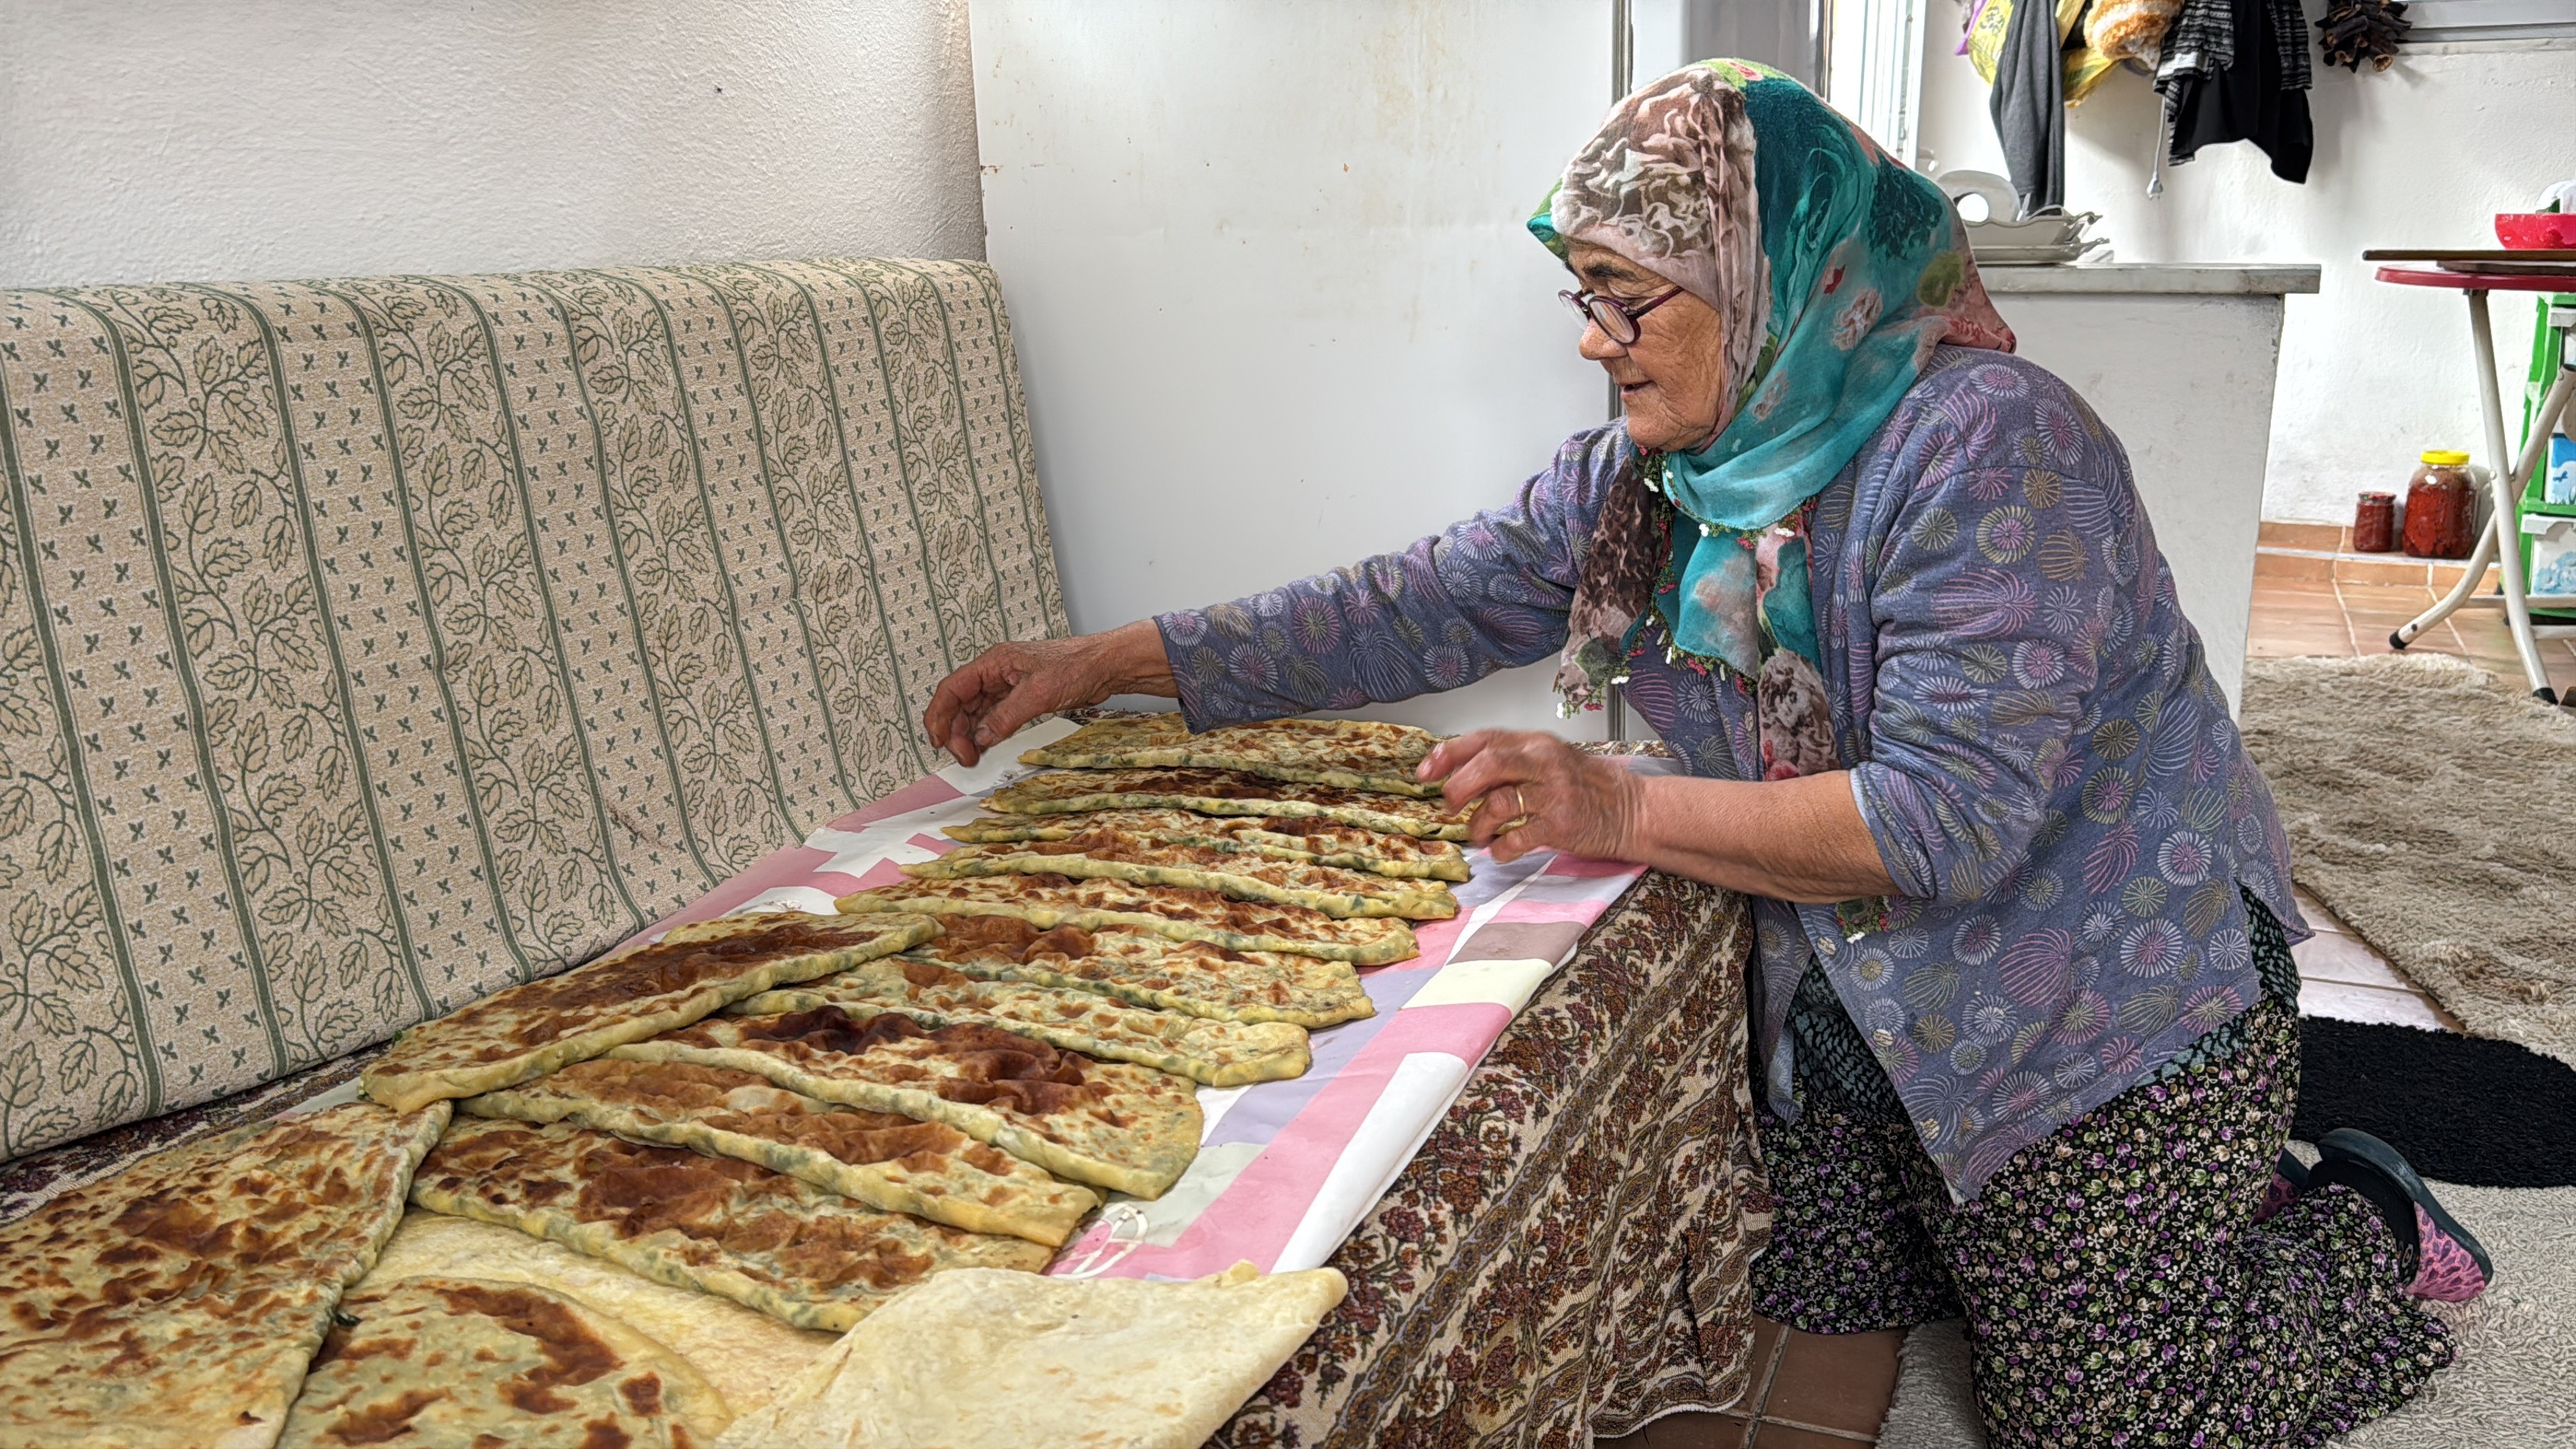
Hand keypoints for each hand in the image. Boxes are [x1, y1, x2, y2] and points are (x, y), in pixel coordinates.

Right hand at [922, 620, 1177, 765]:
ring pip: (975, 711)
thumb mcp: (1038, 694)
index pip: (952, 688)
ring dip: (970, 734)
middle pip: (960, 702)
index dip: (939, 715)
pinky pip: (994, 716)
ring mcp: (1007, 685)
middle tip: (964, 758)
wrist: (1106, 665)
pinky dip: (987, 732)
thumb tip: (980, 738)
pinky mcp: (1020, 697)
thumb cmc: (1077, 667)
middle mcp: (996, 672)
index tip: (938, 741)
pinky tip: (986, 747)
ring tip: (973, 758)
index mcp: (994, 662)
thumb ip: (1005, 717)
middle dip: (956, 731)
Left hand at [1419, 729, 1647, 864]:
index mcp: (1535, 742)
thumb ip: (1508, 764)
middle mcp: (1543, 761)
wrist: (1630, 810)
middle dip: (1458, 787)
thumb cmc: (1584, 787)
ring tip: (1479, 835)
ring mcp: (1554, 792)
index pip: (1483, 739)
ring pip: (1498, 804)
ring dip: (1478, 825)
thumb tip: (1458, 775)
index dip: (1447, 754)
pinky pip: (1516, 838)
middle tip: (1450, 806)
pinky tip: (1501, 851)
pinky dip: (1501, 849)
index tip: (1425, 773)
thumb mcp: (1547, 761)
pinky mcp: (1561, 824)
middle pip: (1488, 764)